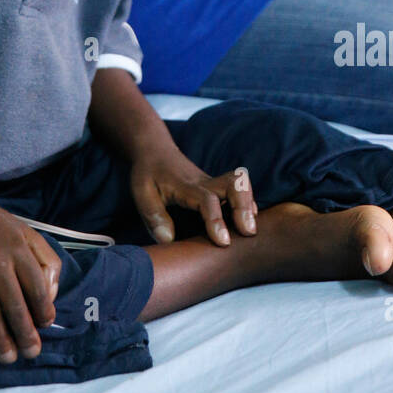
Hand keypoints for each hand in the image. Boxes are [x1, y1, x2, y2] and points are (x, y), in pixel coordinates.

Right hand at [0, 187, 61, 364]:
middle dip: (25, 334)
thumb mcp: (29, 233)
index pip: (37, 287)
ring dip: (0, 339)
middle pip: (15, 306)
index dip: (44, 310)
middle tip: (31, 353)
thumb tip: (49, 295)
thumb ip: (46, 261)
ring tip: (8, 358)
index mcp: (20, 249)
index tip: (46, 325)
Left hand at [130, 148, 257, 246]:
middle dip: (243, 207)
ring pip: (240, 184)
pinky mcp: (217, 188)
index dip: (216, 220)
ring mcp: (213, 184)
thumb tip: (168, 240)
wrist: (155, 151)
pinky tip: (248, 222)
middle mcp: (204, 183)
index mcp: (186, 186)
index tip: (223, 241)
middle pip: (234, 185)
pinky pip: (239, 191)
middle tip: (248, 231)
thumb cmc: (148, 173)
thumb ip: (154, 216)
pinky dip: (248, 204)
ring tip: (251, 229)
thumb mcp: (142, 193)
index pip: (206, 200)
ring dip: (248, 205)